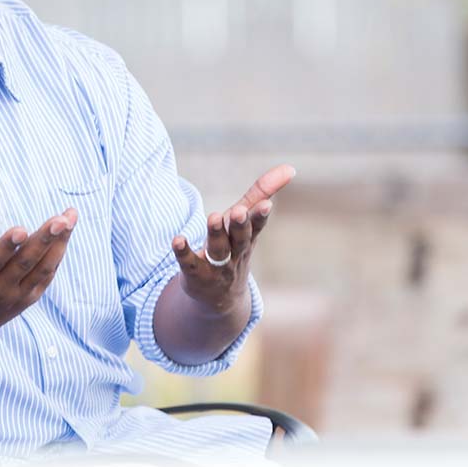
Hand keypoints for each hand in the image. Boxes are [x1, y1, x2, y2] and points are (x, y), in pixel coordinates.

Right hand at [0, 209, 77, 348]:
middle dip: (44, 240)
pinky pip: (47, 275)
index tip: (21, 229)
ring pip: (42, 269)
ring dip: (58, 243)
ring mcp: (16, 296)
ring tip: (70, 217)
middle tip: (60, 219)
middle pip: (25, 263)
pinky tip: (66, 233)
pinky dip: (58, 255)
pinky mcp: (28, 299)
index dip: (7, 246)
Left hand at [170, 165, 294, 314]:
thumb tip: (290, 168)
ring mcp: (216, 266)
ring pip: (218, 250)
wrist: (220, 298)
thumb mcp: (247, 221)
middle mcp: (234, 253)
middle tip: (239, 211)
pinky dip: (183, 252)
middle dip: (240, 225)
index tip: (266, 205)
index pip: (256, 226)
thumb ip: (262, 192)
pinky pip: (189, 264)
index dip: (260, 216)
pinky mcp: (195, 274)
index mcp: (247, 237)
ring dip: (215, 234)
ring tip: (213, 217)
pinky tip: (177, 240)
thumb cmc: (235, 248)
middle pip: (239, 239)